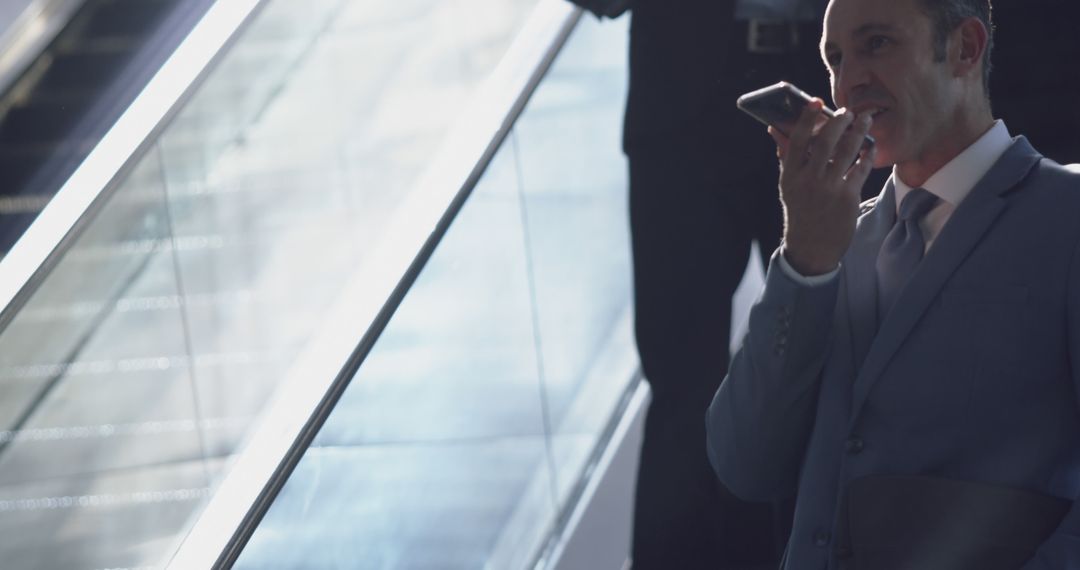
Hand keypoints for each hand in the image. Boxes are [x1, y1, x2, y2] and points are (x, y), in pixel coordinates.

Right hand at [769, 99, 875, 275]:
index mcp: (790, 175)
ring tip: (865, 120)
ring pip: (847, 151)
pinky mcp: (848, 198)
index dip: (806, 118)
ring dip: (859, 132)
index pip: (797, 140)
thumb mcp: (788, 185)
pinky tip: (871, 146)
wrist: (811, 247)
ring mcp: (829, 189)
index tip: (815, 101)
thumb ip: (786, 156)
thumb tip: (775, 128)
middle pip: (826, 141)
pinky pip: (861, 169)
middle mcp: (808, 180)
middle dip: (840, 122)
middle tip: (849, 112)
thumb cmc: (800, 210)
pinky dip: (867, 154)